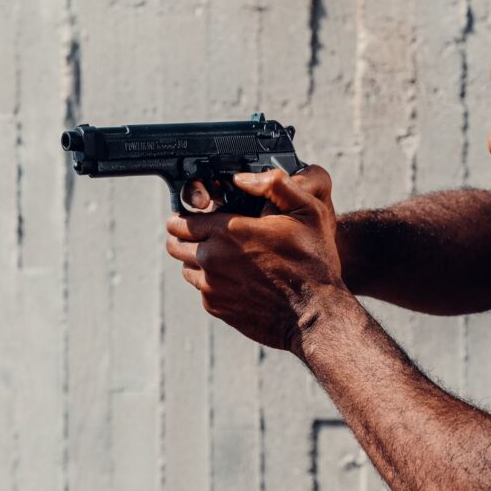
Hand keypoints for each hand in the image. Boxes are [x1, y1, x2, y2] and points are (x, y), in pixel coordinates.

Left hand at [165, 165, 342, 355]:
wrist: (315, 312)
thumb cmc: (314, 261)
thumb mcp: (308, 211)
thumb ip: (275, 184)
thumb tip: (242, 178)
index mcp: (229, 232)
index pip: (180, 221)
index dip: (185, 216)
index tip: (195, 216)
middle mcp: (212, 259)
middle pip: (175, 245)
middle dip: (185, 237)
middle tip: (204, 234)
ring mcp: (212, 286)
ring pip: (187, 268)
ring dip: (198, 260)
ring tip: (222, 257)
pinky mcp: (217, 308)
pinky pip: (202, 290)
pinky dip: (213, 283)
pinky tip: (237, 279)